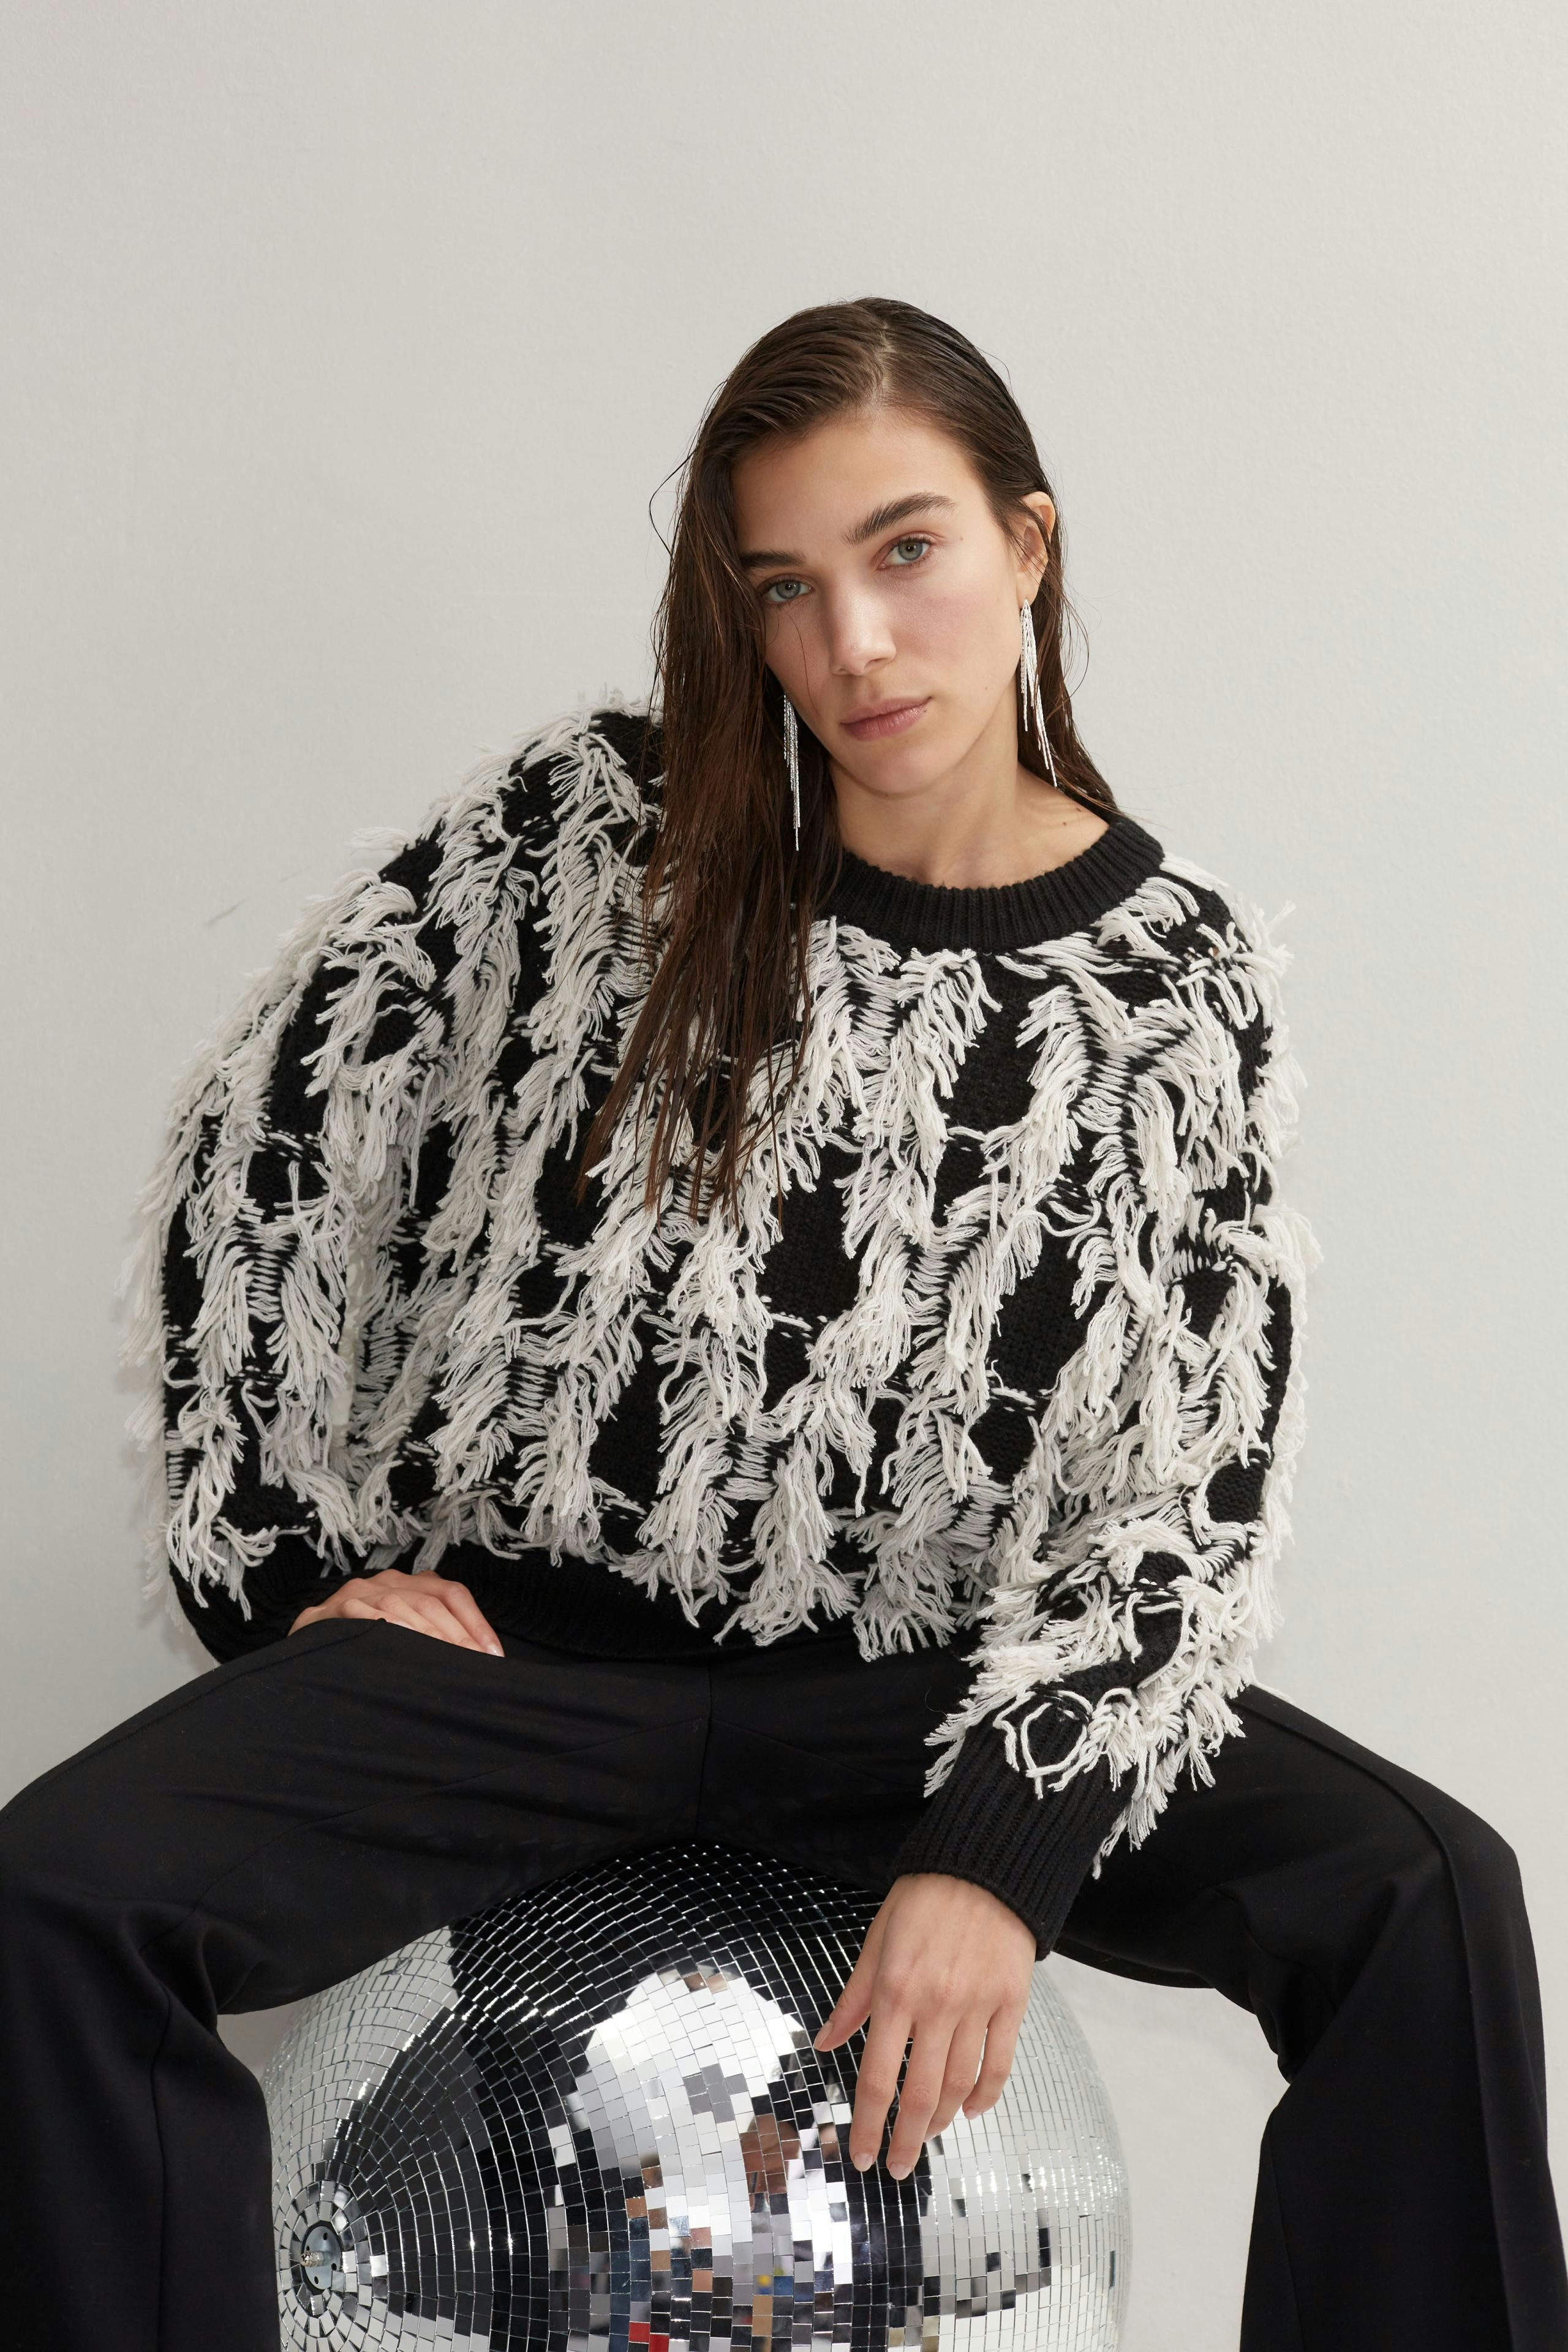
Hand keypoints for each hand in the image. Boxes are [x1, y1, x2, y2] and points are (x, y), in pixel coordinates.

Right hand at [290, 1568, 504, 1654]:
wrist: (310, 1644)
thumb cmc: (368, 1644)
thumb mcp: (407, 1635)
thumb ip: (437, 1637)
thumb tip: (481, 1661)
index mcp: (413, 1584)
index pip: (453, 1593)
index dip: (476, 1624)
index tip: (493, 1656)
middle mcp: (390, 1580)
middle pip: (431, 1601)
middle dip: (456, 1636)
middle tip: (472, 1666)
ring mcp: (361, 1591)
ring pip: (400, 1604)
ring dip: (424, 1634)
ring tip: (443, 1660)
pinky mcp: (333, 1608)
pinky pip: (361, 1611)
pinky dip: (380, 1625)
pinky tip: (395, 1640)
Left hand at [815, 1873, 1034, 2178]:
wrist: (984, 1863)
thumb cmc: (924, 1897)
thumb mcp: (877, 1940)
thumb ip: (853, 1998)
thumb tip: (825, 2043)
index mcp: (896, 1991)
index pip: (879, 2077)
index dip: (869, 2125)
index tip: (862, 2157)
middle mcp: (937, 2005)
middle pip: (921, 2094)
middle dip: (906, 2141)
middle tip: (896, 2166)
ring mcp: (978, 2006)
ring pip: (961, 2086)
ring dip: (941, 2122)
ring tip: (927, 2135)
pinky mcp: (1011, 2002)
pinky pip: (1000, 2063)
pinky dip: (986, 2095)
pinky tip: (972, 2110)